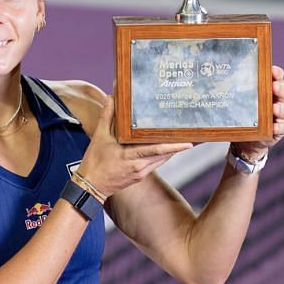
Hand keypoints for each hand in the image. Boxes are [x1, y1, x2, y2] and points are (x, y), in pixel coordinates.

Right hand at [78, 97, 192, 197]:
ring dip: (172, 151)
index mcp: (129, 156)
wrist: (90, 186)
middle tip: (192, 137)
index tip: (188, 142)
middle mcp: (138, 166)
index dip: (173, 147)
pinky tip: (167, 148)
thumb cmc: (94, 161)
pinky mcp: (140, 177)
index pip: (156, 150)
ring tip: (184, 141)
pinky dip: (162, 156)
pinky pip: (155, 164)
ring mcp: (140, 173)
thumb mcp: (99, 137)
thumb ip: (107, 116)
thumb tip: (111, 97)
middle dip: (178, 147)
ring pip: (162, 160)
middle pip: (164, 155)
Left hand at [231, 65, 283, 161]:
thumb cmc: (241, 117)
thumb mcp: (235, 103)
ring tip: (274, 108)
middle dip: (280, 89)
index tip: (272, 70)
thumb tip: (207, 80)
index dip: (276, 73)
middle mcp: (277, 101)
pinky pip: (283, 128)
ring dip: (281, 109)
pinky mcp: (279, 131)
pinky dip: (280, 127)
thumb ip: (228, 91)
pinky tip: (274, 127)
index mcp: (267, 92)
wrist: (245, 141)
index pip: (276, 78)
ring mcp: (280, 117)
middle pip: (283, 93)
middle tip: (274, 87)